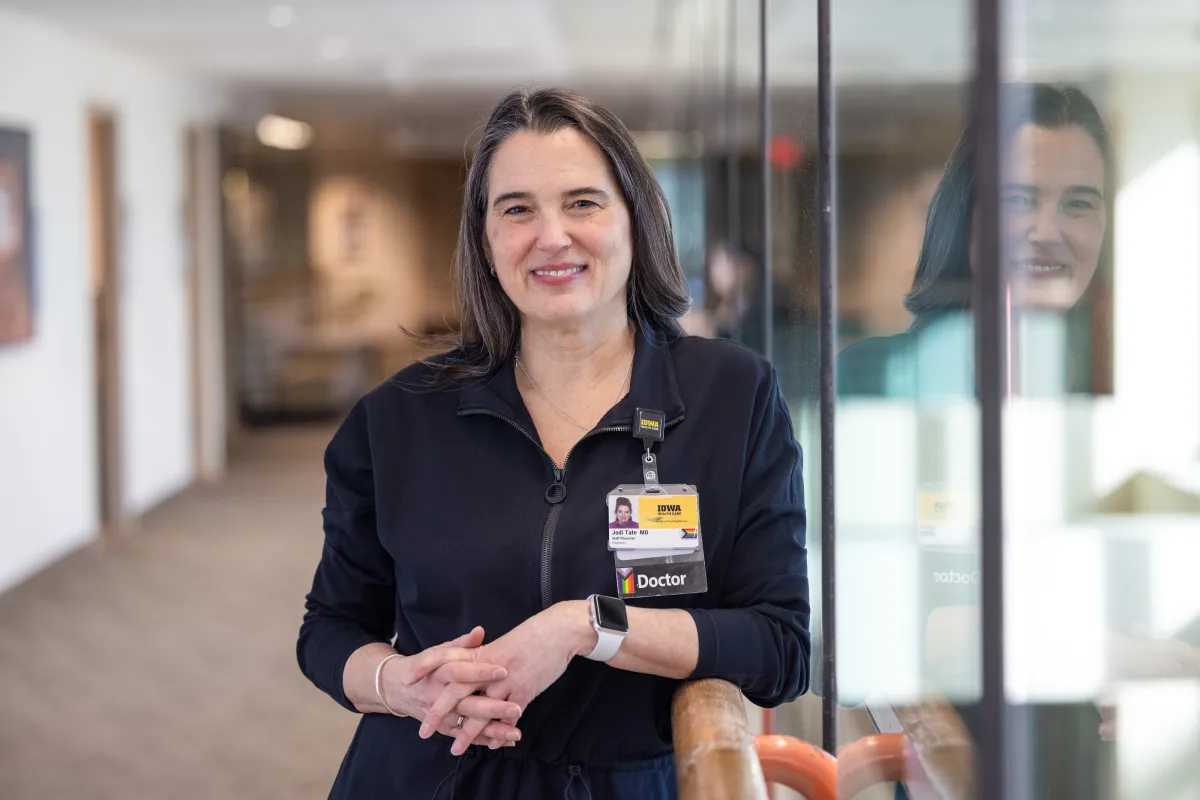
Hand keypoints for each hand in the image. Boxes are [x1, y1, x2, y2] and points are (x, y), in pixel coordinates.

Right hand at [383, 627, 524, 748]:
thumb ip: (462, 643)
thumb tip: (480, 631)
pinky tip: (507, 741)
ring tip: (515, 734)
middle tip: (516, 709)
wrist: (398, 687)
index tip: (504, 671)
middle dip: (492, 709)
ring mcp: (440, 716)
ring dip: (493, 731)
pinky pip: (465, 737)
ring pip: (468, 726)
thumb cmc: (426, 667)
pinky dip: (486, 741)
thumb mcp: (440, 651)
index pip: (459, 672)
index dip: (480, 671)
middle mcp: (438, 697)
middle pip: (466, 704)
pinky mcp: (443, 729)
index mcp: (439, 673)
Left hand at [425, 603, 592, 755]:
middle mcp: (489, 667)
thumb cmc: (532, 635)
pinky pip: (507, 718)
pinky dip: (499, 733)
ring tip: (455, 749)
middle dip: (439, 711)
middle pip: (457, 690)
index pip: (446, 656)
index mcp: (481, 651)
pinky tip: (491, 744)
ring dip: (467, 732)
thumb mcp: (502, 642)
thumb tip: (471, 667)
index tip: (408, 678)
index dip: (426, 666)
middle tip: (423, 730)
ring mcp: (506, 681)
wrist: (558, 631)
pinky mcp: (524, 692)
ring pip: (481, 711)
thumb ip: (484, 655)